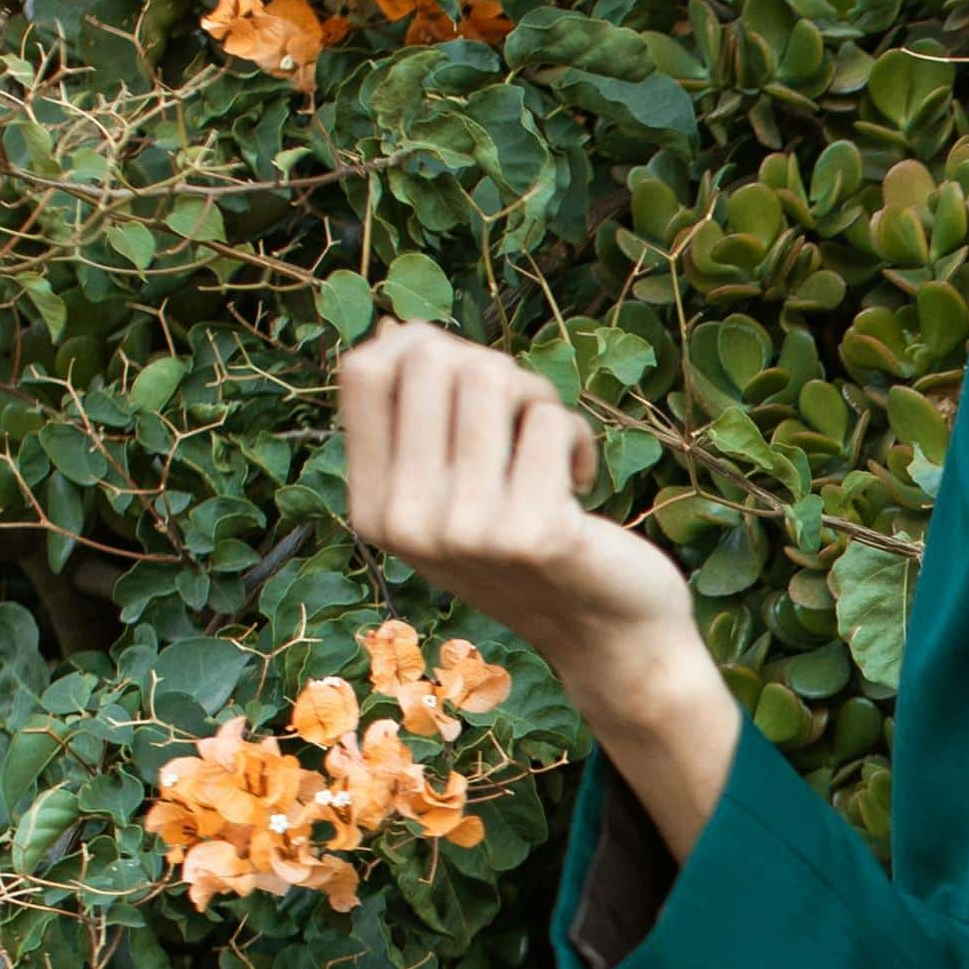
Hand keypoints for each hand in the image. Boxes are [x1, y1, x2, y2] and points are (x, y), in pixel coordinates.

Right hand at [336, 327, 739, 858]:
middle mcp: (407, 523)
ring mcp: (467, 531)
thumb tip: (395, 330)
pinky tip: (576, 486)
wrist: (606, 639)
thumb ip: (418, 424)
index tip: (467, 385)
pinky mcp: (533, 533)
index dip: (421, 347)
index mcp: (373, 508)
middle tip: (520, 420)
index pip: (362, 370)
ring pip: (492, 378)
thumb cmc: (529, 547)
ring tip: (547, 449)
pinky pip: (549, 420)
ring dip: (536, 398)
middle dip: (490, 368)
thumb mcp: (450, 496)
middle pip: (430, 359)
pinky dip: (575, 437)